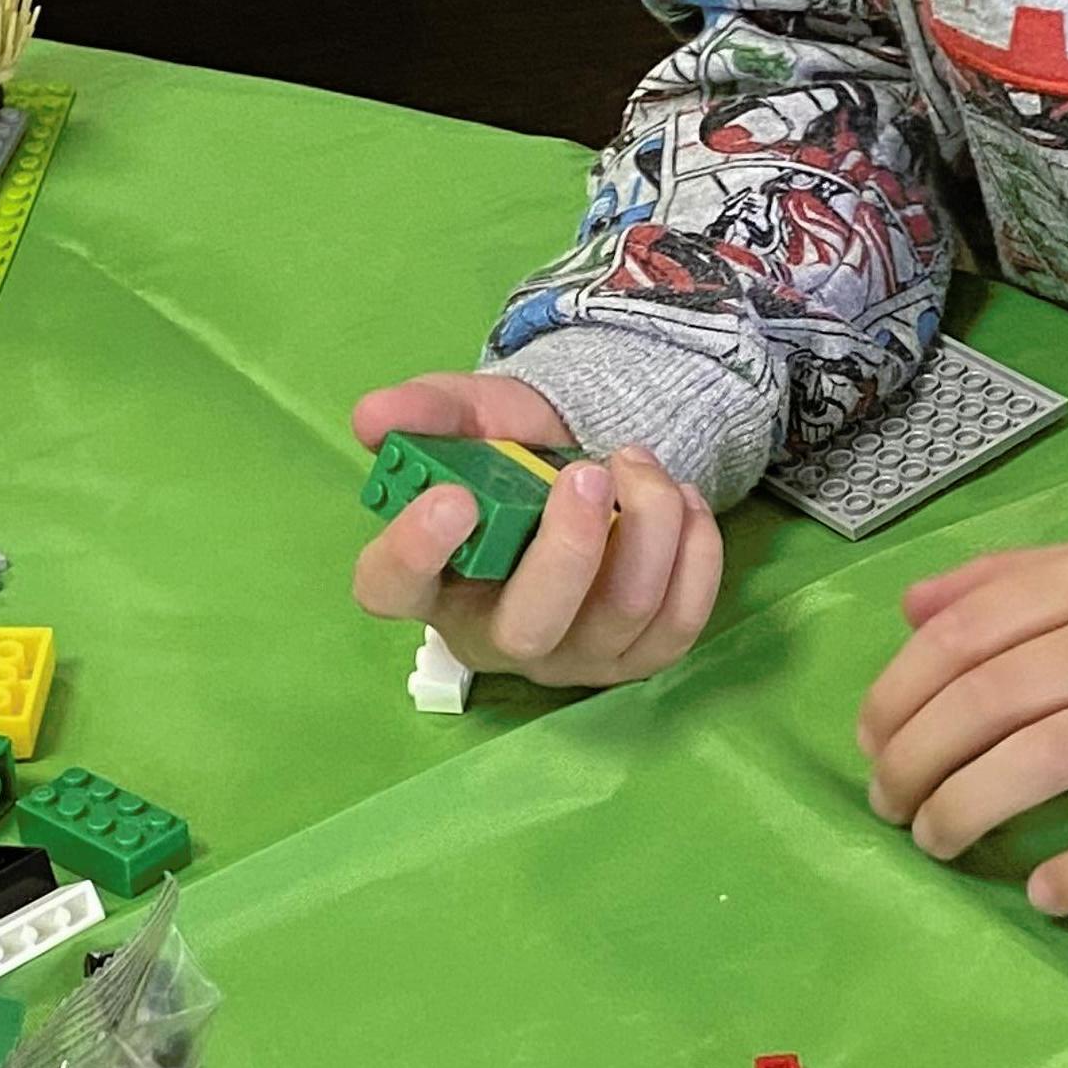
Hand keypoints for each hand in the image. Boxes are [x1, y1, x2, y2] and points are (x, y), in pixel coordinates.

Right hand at [350, 372, 723, 689]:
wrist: (584, 469)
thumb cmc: (508, 454)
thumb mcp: (468, 415)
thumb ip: (426, 411)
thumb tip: (374, 416)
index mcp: (429, 579)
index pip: (393, 589)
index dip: (413, 552)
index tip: (454, 496)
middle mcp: (493, 636)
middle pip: (526, 627)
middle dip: (566, 549)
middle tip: (587, 472)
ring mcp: (571, 656)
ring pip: (616, 618)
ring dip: (644, 529)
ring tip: (638, 462)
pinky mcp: (638, 655)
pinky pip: (678, 622)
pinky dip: (693, 554)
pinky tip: (683, 500)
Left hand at [856, 540, 1067, 914]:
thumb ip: (1004, 582)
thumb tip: (909, 609)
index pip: (965, 632)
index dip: (898, 691)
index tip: (870, 739)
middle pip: (990, 697)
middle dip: (917, 757)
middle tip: (888, 802)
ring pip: (1044, 758)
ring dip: (967, 806)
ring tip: (934, 838)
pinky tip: (1040, 892)